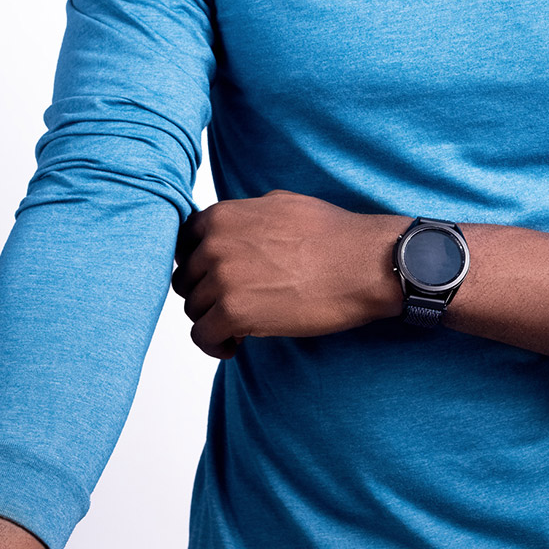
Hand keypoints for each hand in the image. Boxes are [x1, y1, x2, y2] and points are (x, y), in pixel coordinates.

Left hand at [172, 191, 402, 356]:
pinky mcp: (235, 312)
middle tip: (231, 304)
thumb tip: (229, 232)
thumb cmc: (333, 234)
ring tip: (238, 326)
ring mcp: (223, 278)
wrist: (364, 263)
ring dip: (213, 320)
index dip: (197, 264)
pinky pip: (204, 336)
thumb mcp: (281, 204)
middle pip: (185, 279)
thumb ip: (244, 217)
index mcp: (222, 216)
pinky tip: (235, 344)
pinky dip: (216, 344)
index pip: (183, 244)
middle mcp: (215, 244)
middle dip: (205, 294)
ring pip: (193, 309)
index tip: (211, 278)